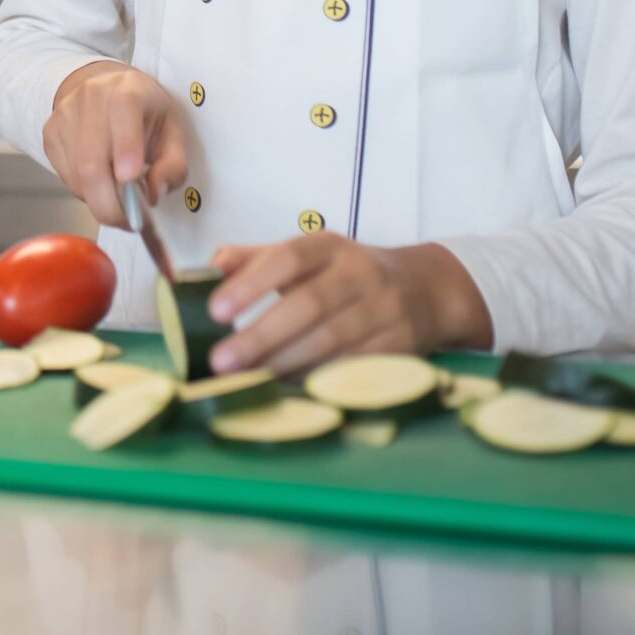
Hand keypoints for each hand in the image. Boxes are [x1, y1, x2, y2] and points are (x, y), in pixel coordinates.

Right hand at [41, 61, 187, 229]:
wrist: (105, 89)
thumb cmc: (143, 113)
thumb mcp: (173, 131)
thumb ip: (173, 164)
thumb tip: (155, 192)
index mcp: (128, 89)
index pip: (123, 111)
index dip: (126, 147)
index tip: (131, 178)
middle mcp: (91, 97)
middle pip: (91, 159)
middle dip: (110, 202)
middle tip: (129, 222)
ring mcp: (65, 116)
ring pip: (76, 174)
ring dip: (99, 200)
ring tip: (120, 200)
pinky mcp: (50, 135)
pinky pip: (66, 177)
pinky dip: (85, 192)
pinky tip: (101, 183)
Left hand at [204, 237, 491, 374]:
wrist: (425, 291)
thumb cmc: (345, 274)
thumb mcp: (306, 255)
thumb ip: (256, 259)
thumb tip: (209, 266)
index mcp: (330, 246)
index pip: (288, 258)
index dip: (252, 284)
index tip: (215, 311)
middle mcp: (361, 273)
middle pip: (309, 305)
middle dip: (262, 336)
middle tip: (222, 361)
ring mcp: (384, 311)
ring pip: (331, 341)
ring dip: (284, 364)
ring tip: (245, 380)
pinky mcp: (400, 347)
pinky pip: (352, 367)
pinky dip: (317, 380)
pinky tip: (285, 388)